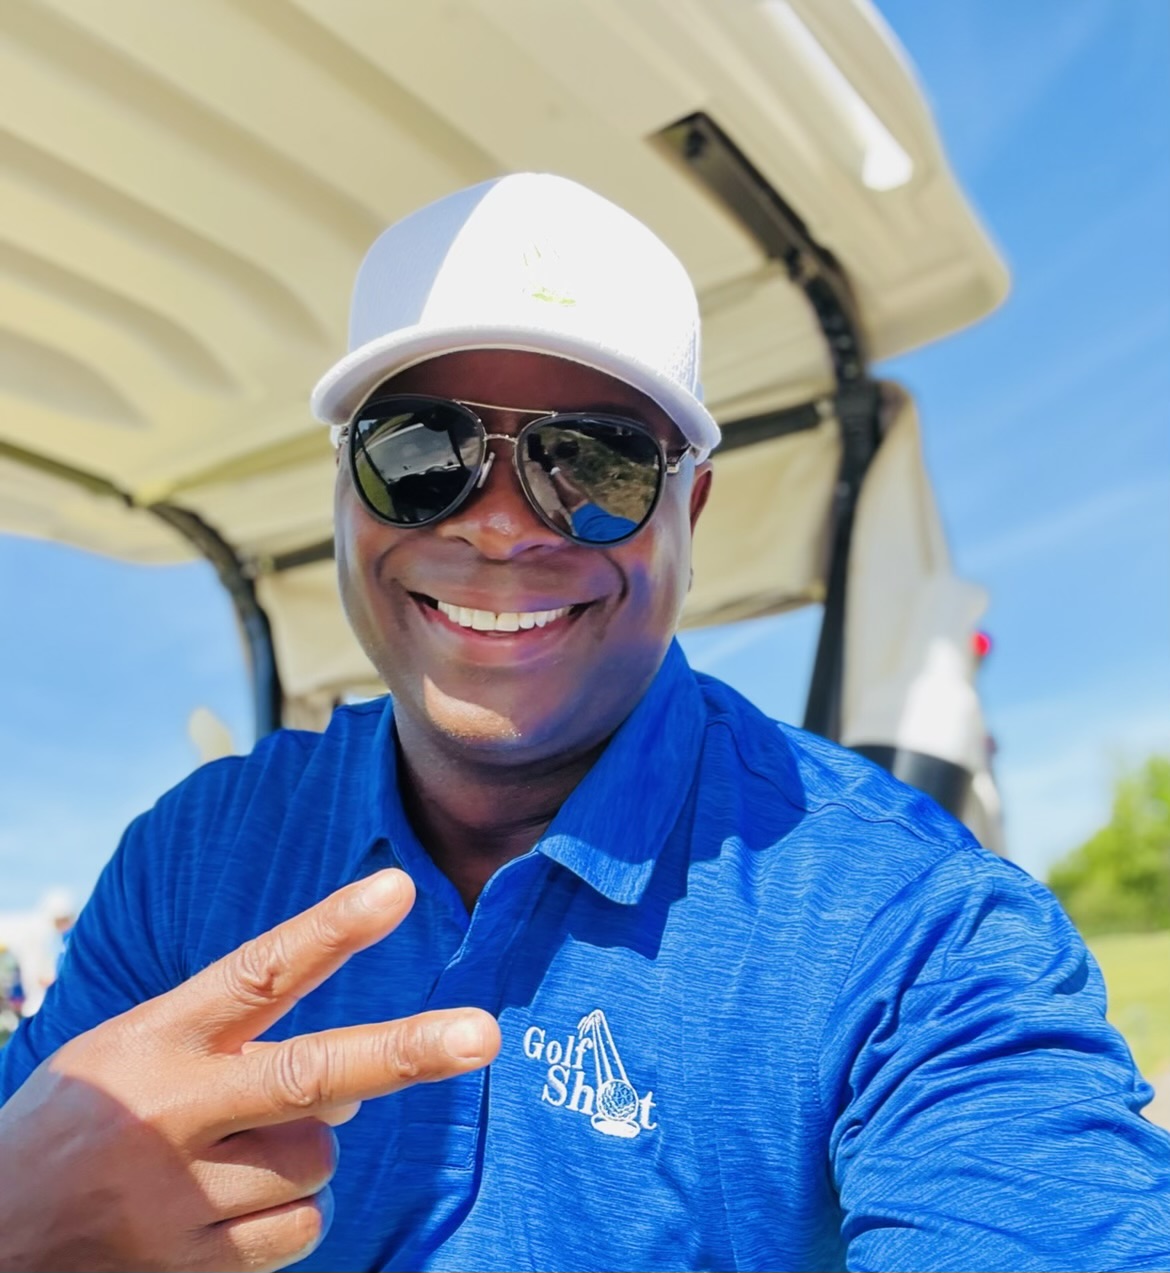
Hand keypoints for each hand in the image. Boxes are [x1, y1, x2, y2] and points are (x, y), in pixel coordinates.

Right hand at [0, 870, 498, 1272]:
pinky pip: (300, 1236)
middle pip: (309, 1075)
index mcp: (156, 1039)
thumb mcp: (136, 1050)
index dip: (331, 930)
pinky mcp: (187, 1269)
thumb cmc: (87, 1120)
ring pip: (317, 1164)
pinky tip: (230, 1209)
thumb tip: (357, 1096)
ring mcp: (177, 1199)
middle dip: (403, 1054)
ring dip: (305, 1157)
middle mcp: (172, 1113)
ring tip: (235, 1158)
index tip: (398, 888)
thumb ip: (240, 1050)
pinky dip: (289, 1221)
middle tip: (482, 1034)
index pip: (257, 972)